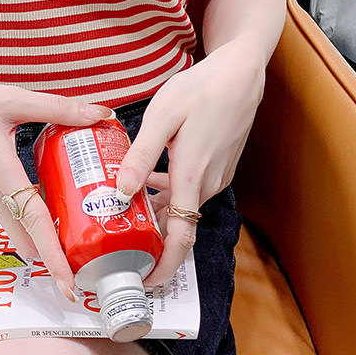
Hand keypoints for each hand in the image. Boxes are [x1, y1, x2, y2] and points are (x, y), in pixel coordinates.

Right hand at [0, 71, 112, 300]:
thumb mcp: (9, 98)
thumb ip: (57, 107)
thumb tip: (100, 113)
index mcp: (1, 174)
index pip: (34, 224)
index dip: (54, 257)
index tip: (70, 286)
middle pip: (27, 240)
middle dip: (54, 255)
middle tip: (87, 255)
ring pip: (19, 228)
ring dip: (45, 234)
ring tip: (80, 226)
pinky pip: (11, 211)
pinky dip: (34, 214)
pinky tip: (54, 195)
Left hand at [115, 38, 265, 286]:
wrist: (241, 72)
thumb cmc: (201, 88)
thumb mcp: (162, 116)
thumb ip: (141, 155)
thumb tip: (120, 191)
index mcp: (192, 175)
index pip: (181, 237)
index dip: (164, 266)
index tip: (145, 282)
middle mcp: (207, 182)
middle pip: (178, 224)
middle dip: (149, 237)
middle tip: (115, 240)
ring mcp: (216, 174)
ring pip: (181, 204)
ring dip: (155, 210)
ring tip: (121, 206)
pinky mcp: (217, 164)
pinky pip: (189, 188)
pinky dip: (167, 191)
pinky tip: (145, 176)